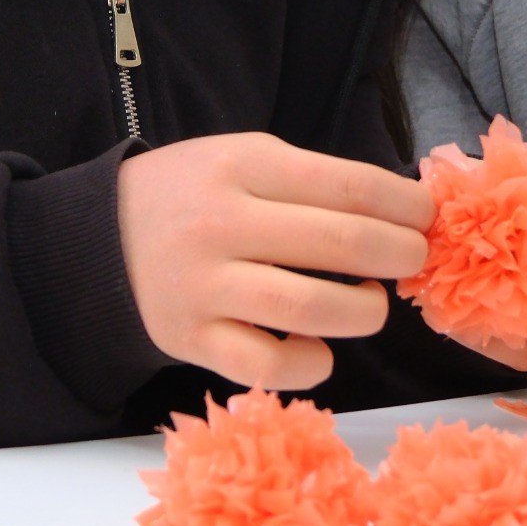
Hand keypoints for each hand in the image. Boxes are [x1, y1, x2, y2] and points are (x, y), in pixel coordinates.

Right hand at [117, 132, 432, 391]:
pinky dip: (309, 363)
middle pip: (340, 244)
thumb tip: (402, 211)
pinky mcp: (190, 340)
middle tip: (413, 259)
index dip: (405, 205)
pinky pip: (266, 366)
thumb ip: (313, 182)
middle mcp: (224, 223)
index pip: (349, 185)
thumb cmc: (193, 195)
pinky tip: (319, 348)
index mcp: (245, 166)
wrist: (100, 239)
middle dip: (398, 254)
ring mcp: (205, 286)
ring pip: (308, 309)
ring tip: (371, 303)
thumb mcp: (244, 158)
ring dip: (363, 312)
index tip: (426, 216)